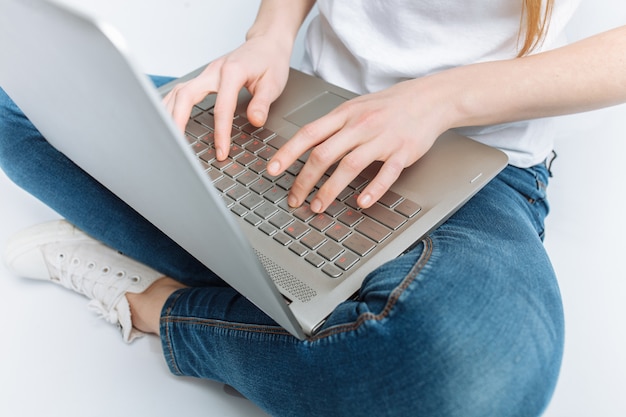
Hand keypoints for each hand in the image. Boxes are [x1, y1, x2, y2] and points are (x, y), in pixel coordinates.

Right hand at [162, 36, 290, 159]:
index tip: (221, 151)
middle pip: (186, 95)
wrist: (267, 44)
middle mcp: (214, 71)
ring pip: (178, 92)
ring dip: (170, 113)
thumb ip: (263, 103)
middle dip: (178, 121)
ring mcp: (207, 73)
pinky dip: (172, 106)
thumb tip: (255, 121)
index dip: (220, 132)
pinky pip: (182, 91)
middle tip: (179, 145)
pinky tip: (170, 119)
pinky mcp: (205, 77)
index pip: (222, 107)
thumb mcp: (274, 83)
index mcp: (232, 72)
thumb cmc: (271, 61)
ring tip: (169, 136)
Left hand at [267, 78, 451, 212]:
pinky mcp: (403, 152)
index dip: (288, 153)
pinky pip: (386, 173)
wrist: (429, 98)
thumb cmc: (388, 105)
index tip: (272, 170)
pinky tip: (362, 202)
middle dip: (304, 180)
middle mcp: (360, 126)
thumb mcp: (355, 108)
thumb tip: (306, 146)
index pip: (309, 133)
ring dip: (330, 189)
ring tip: (319, 206)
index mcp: (345, 114)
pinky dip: (373, 189)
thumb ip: (332, 127)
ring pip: (350, 166)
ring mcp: (382, 139)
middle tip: (295, 198)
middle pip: (324, 154)